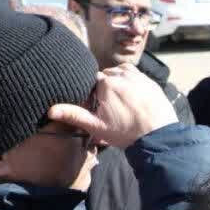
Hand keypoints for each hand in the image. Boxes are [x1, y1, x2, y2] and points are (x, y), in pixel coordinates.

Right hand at [47, 63, 178, 148]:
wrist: (158, 136)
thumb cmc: (126, 132)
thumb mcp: (97, 126)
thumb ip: (74, 115)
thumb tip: (51, 111)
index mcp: (107, 83)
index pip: (92, 80)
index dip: (93, 93)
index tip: (98, 106)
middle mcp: (123, 75)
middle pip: (107, 75)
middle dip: (106, 87)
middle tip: (111, 106)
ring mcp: (139, 76)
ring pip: (122, 73)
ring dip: (119, 82)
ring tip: (122, 101)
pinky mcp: (151, 81)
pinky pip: (137, 76)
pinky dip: (132, 82)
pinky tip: (134, 98)